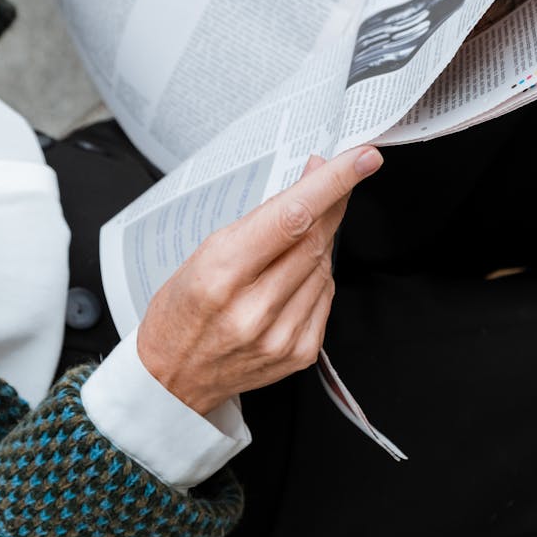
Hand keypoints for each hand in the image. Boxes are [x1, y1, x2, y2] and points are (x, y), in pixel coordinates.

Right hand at [137, 145, 382, 413]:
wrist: (174, 377)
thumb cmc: (182, 310)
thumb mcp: (205, 252)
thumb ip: (263, 219)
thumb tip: (311, 179)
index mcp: (222, 275)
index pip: (291, 218)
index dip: (332, 184)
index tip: (363, 159)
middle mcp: (254, 309)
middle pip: (315, 239)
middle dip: (332, 201)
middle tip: (340, 174)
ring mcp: (281, 335)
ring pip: (324, 265)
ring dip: (320, 241)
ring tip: (291, 242)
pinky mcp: (299, 353)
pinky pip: (326, 295)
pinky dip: (317, 276)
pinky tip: (293, 276)